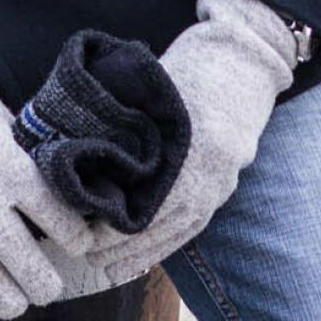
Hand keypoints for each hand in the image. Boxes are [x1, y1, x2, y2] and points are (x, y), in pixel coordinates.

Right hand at [0, 0, 90, 315]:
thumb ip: (19, 155)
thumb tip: (48, 187)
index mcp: (6, 164)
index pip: (58, 221)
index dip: (77, 240)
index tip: (80, 243)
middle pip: (28, 266)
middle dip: (48, 285)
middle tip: (52, 284)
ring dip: (11, 299)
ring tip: (20, 296)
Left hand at [81, 0, 298, 284]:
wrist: (246, 58)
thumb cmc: (190, 68)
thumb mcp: (151, 94)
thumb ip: (122, 128)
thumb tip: (75, 154)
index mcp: (188, 155)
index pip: (140, 212)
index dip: (105, 228)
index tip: (75, 230)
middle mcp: (207, 178)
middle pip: (154, 232)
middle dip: (113, 246)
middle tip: (77, 249)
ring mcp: (220, 186)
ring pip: (172, 237)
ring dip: (135, 253)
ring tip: (100, 262)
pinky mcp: (224, 187)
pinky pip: (191, 229)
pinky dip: (162, 245)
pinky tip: (136, 257)